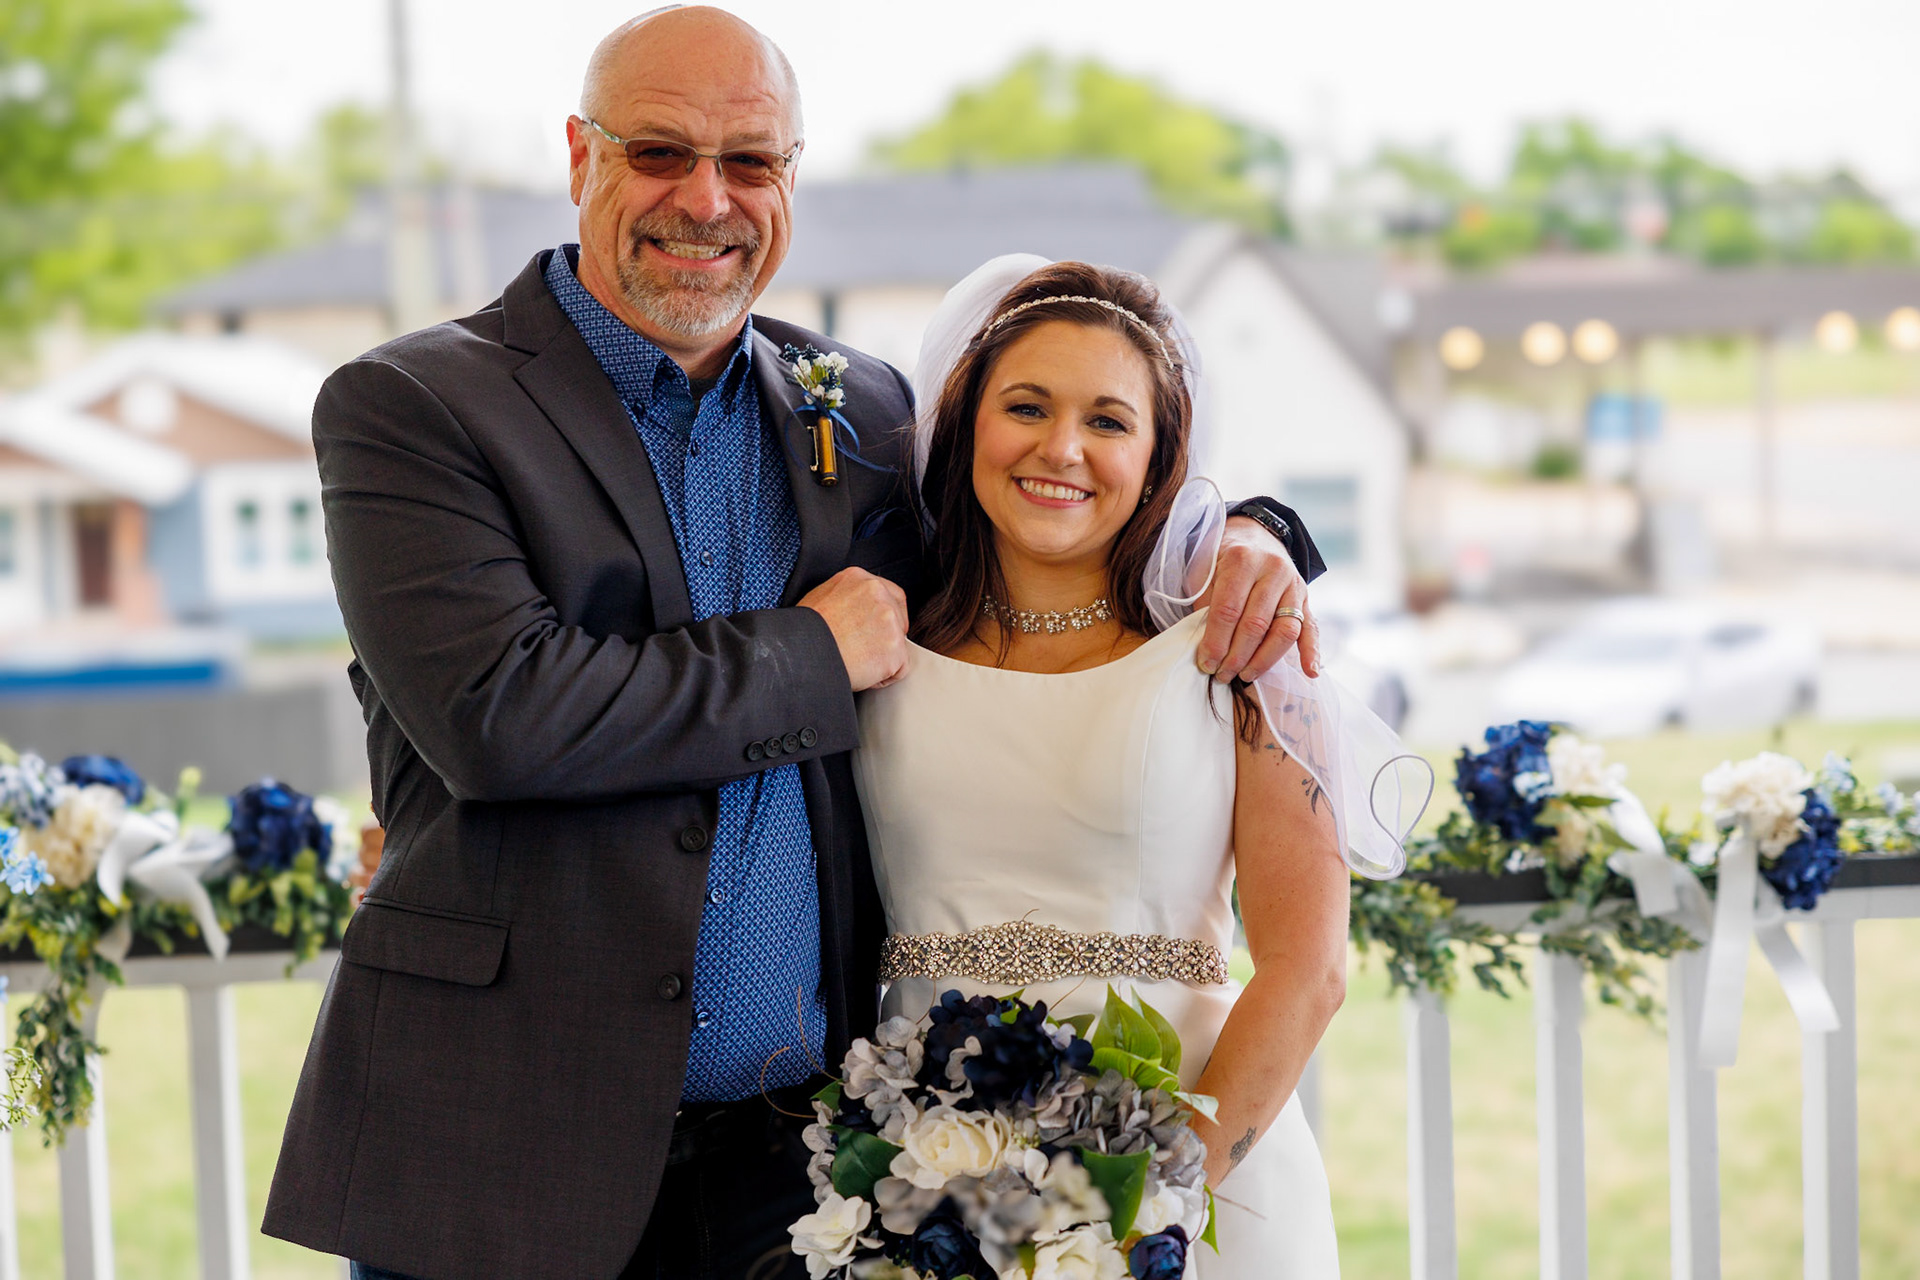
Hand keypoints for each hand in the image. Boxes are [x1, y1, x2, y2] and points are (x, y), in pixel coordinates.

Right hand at [799, 567, 909, 691]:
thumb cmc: (804, 633)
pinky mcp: (895, 648)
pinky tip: (861, 672)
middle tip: (864, 650)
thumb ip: (847, 597)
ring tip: (855, 661)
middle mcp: (878, 594)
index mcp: (859, 579)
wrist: (802, 655)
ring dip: (883, 657)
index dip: (885, 617)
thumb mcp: (820, 597)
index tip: (876, 630)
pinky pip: (899, 669)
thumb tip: (854, 608)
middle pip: (900, 618)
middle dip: (887, 637)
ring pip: (899, 644)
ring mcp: (889, 620)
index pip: (891, 594)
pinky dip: (883, 677)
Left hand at [1196, 516, 1319, 681]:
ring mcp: (1294, 585)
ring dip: (1265, 660)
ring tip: (1246, 676)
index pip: (1228, 610)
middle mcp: (1273, 570)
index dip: (1216, 642)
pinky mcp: (1306, 598)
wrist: (1254, 537)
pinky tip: (1310, 673)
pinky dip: (1312, 652)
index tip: (1207, 664)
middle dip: (1237, 656)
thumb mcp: (1205, 572)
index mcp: (1243, 559)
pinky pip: (1312, 628)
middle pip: (1256, 624)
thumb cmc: (1222, 560)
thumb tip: (1208, 647)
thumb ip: (1206, 605)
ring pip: (1285, 630)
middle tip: (1222, 675)